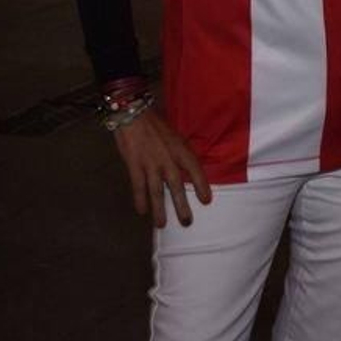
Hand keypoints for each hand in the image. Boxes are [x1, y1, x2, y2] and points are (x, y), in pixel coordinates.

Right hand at [113, 109, 211, 227]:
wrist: (133, 115)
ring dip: (159, 209)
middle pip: (176, 186)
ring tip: (161, 225)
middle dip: (181, 206)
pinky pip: (138, 186)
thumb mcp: (175, 137)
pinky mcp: (134, 165)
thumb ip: (181, 153)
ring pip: (156, 191)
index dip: (202, 186)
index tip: (207, 201)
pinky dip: (139, 200)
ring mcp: (150, 163)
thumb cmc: (156, 126)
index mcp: (180, 149)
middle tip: (186, 222)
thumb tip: (189, 170)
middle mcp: (167, 158)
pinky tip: (141, 212)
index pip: (195, 170)